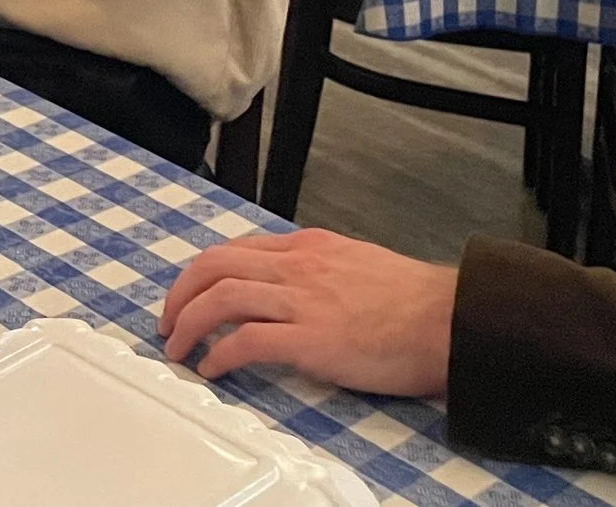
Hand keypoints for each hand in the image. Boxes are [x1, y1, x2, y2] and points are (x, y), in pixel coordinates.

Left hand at [160, 229, 456, 396]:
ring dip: (187, 324)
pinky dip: (218, 354)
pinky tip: (212, 369)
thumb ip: (322, 272)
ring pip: (220, 297)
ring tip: (176, 349)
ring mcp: (303, 300)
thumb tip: (298, 291)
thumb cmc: (416, 302)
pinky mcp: (310, 339)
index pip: (237, 249)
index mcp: (310, 247)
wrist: (448, 320)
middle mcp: (299, 266)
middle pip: (215, 265)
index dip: (203, 273)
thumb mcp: (359, 264)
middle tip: (167, 321)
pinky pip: (246, 341)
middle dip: (180, 293)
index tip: (189, 295)